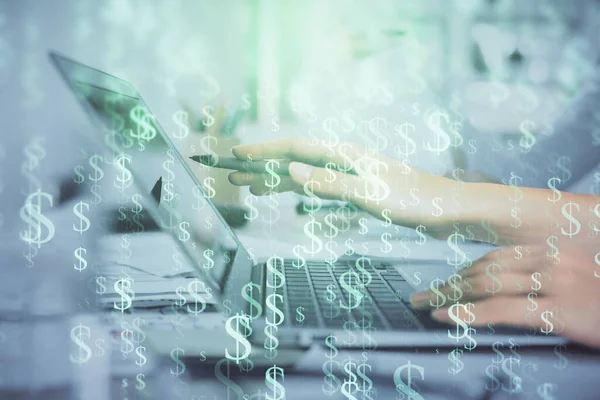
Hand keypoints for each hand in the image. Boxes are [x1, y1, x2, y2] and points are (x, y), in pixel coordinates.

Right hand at [229, 137, 456, 235]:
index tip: (238, 154)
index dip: (264, 152)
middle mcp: (344, 161)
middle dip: (263, 167)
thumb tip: (290, 168)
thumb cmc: (413, 200)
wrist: (446, 209)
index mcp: (344, 155)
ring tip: (251, 187)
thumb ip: (327, 181)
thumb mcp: (368, 193)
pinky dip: (299, 189)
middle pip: (294, 160)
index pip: (295, 149)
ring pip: (304, 174)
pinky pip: (319, 187)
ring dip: (277, 180)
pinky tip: (290, 192)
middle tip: (233, 174)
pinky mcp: (357, 189)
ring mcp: (350, 175)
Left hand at [411, 241, 599, 347]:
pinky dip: (470, 314)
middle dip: (450, 283)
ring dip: (451, 296)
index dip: (464, 272)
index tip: (443, 283)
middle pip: (487, 270)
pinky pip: (503, 310)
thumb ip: (545, 278)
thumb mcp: (575, 282)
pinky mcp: (559, 308)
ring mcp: (556, 282)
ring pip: (489, 285)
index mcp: (554, 251)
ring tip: (426, 305)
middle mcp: (552, 260)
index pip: (497, 259)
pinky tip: (449, 317)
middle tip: (423, 294)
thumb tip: (512, 287)